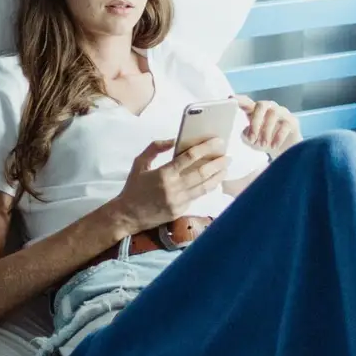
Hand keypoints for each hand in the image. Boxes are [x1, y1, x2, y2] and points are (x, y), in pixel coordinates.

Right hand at [112, 137, 229, 235]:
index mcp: (164, 173)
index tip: (218, 141)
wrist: (127, 216)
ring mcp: (178, 201)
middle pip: (202, 172)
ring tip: (226, 168)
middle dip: (217, 163)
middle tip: (227, 156)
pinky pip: (196, 197)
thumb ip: (156, 147)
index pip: (190, 157)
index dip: (206, 147)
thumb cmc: (133, 187)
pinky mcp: (180, 211)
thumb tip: (174, 139)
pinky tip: (214, 181)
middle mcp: (173, 188)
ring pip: (204, 187)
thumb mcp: (139, 162)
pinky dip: (207, 187)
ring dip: (217, 176)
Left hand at [237, 98, 300, 158]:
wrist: (287, 152)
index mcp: (257, 111)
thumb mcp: (254, 142)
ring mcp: (282, 113)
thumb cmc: (266, 142)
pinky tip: (274, 146)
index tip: (230, 98)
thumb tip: (247, 134)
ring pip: (273, 113)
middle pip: (261, 105)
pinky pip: (285, 124)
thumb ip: (247, 137)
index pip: (247, 102)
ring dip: (266, 131)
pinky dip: (278, 137)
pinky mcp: (292, 121)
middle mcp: (270, 108)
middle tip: (252, 139)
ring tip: (263, 146)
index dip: (239, 99)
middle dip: (255, 122)